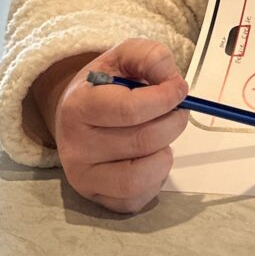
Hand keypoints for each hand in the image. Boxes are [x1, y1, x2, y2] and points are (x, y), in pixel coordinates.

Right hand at [51, 38, 189, 213]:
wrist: (75, 114)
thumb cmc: (105, 85)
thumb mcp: (123, 56)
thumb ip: (150, 57)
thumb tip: (173, 82)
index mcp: (78, 106)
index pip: (129, 109)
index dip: (165, 99)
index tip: (179, 89)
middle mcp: (75, 147)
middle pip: (142, 142)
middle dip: (173, 123)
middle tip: (177, 111)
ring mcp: (83, 178)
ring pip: (139, 178)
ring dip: (164, 154)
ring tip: (161, 136)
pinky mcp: (96, 198)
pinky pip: (136, 199)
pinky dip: (154, 178)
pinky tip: (149, 158)